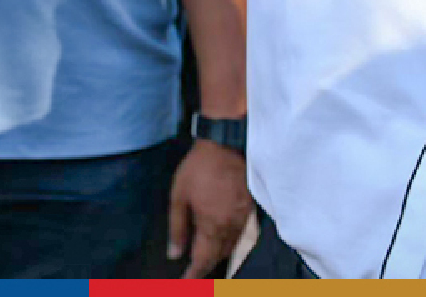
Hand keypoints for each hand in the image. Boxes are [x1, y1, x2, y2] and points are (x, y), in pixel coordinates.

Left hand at [168, 139, 250, 278]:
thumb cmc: (199, 168)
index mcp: (212, 226)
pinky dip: (228, 242)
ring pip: (230, 247)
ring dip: (217, 256)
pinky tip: (220, 240)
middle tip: (193, 273)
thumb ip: (177, 227)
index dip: (194, 274)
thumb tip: (174, 253)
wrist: (227, 143)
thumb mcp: (179, 196)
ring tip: (204, 260)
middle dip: (205, 267)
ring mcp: (243, 219)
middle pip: (218, 256)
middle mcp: (231, 227)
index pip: (203, 260)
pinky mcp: (250, 209)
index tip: (186, 283)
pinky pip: (239, 235)